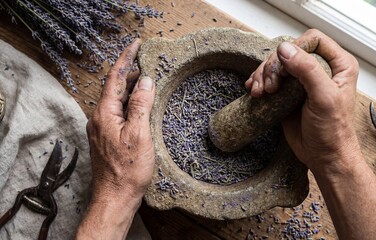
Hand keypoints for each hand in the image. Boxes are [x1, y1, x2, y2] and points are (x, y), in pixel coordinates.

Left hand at [86, 39, 154, 203]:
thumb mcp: (139, 133)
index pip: (115, 77)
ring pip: (117, 100)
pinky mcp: (107, 137)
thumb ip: (141, 104)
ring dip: (132, 89)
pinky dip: (130, 104)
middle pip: (115, 87)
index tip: (137, 44)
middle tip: (150, 64)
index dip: (126, 58)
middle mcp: (99, 117)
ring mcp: (102, 128)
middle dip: (132, 73)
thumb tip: (146, 80)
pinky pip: (118, 112)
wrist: (115, 197)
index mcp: (104, 112)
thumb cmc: (128, 169)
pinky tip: (142, 106)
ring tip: (149, 82)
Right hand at [246, 29, 359, 170]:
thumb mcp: (324, 97)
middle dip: (274, 66)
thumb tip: (284, 49)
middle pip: (289, 51)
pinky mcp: (288, 93)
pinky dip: (259, 82)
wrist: (323, 156)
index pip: (313, 40)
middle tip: (270, 86)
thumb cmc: (332, 131)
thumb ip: (307, 70)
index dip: (295, 48)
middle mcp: (320, 69)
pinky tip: (254, 92)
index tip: (284, 65)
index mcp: (338, 65)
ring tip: (259, 92)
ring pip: (276, 64)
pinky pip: (270, 79)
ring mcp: (302, 81)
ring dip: (263, 74)